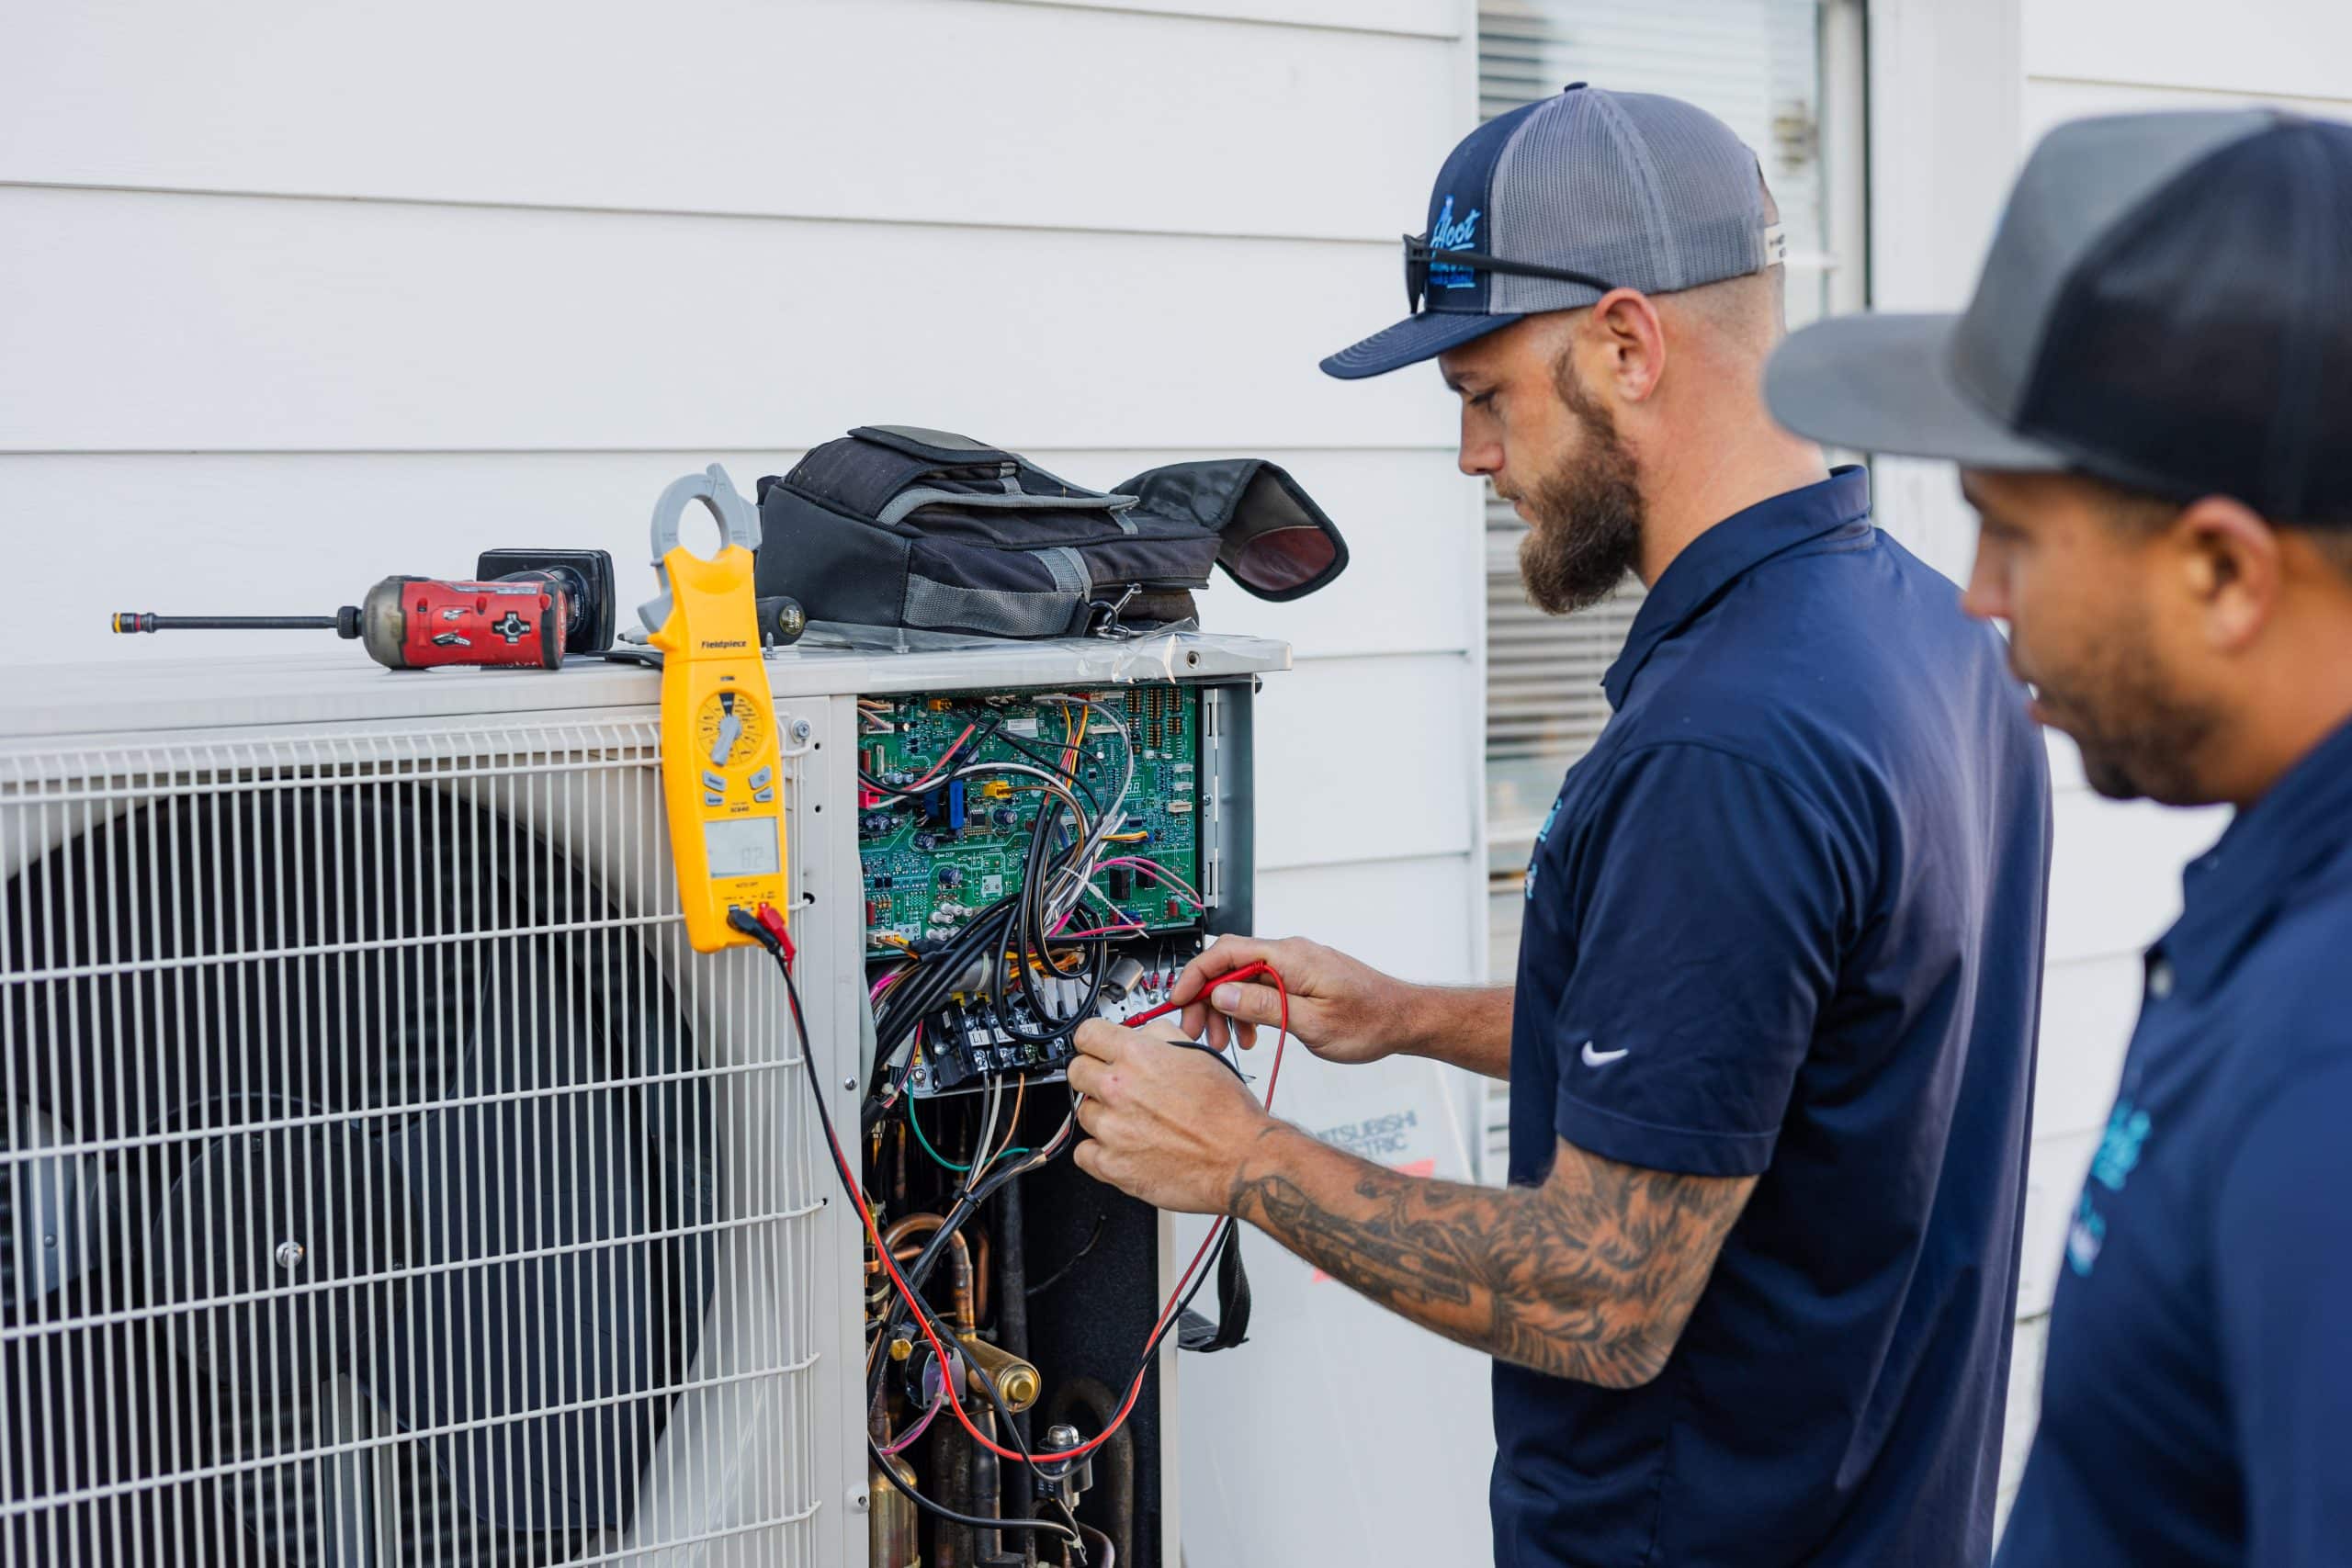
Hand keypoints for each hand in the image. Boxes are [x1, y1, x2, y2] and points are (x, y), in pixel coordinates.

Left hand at [1067, 1017, 1276, 1215]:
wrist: (1242, 1157)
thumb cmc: (1227, 1112)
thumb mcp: (1198, 1052)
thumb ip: (1159, 1036)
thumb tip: (1141, 1033)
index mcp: (1137, 1056)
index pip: (1086, 1034)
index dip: (1093, 1041)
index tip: (1096, 1049)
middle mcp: (1118, 1089)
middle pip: (1076, 1071)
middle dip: (1093, 1075)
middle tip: (1114, 1086)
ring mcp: (1112, 1130)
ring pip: (1083, 1113)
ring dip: (1102, 1115)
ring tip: (1133, 1121)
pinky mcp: (1112, 1165)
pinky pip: (1083, 1153)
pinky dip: (1098, 1151)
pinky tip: (1122, 1146)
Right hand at [1169, 935, 1415, 1064]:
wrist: (1403, 1019)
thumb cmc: (1369, 1021)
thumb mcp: (1312, 1024)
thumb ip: (1265, 1007)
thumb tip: (1223, 994)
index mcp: (1290, 957)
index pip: (1226, 952)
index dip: (1195, 976)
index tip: (1177, 1001)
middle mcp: (1290, 953)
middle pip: (1230, 965)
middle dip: (1206, 998)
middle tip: (1197, 1032)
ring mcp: (1295, 964)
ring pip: (1243, 978)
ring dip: (1227, 1008)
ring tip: (1225, 1041)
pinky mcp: (1301, 977)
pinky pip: (1261, 986)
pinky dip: (1248, 1009)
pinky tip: (1251, 1035)